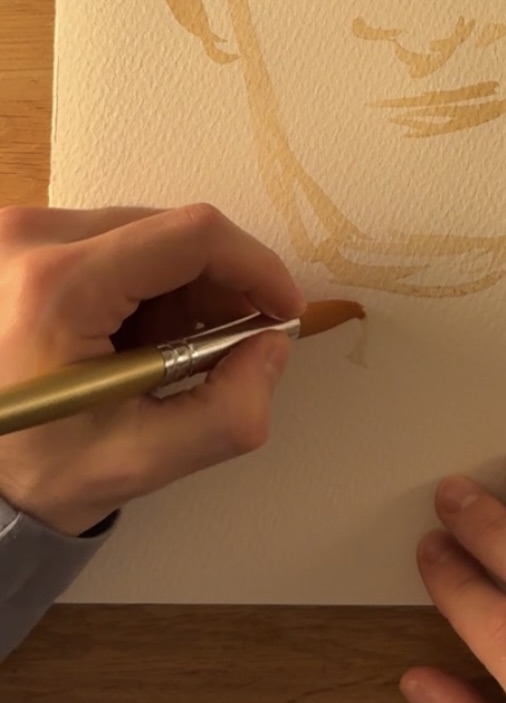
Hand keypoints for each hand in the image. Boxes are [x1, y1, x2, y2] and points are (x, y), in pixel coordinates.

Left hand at [0, 203, 303, 536]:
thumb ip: (225, 411)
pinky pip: (113, 240)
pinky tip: (128, 336)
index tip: (283, 310)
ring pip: (145, 234)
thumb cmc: (36, 470)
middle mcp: (31, 237)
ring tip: (161, 353)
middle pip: (170, 232)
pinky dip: (141, 283)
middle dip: (216, 288)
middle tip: (223, 349)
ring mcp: (20, 232)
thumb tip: (273, 347)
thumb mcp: (138, 462)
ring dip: (177, 288)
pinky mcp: (20, 237)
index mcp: (56, 287)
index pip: (191, 235)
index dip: (256, 267)